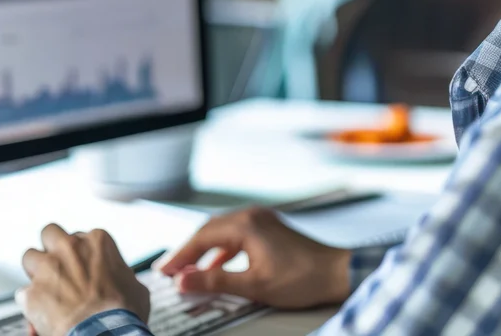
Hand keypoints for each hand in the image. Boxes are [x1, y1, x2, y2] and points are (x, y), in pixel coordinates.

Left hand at [17, 223, 149, 335]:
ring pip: (29, 256)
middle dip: (50, 247)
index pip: (81, 236)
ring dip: (34, 271)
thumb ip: (121, 275)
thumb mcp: (134, 286)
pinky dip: (29, 304)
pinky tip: (39, 313)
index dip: (80, 254)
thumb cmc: (122, 312)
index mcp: (97, 241)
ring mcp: (48, 268)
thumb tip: (122, 282)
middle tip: (56, 264)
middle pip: (50, 233)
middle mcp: (70, 247)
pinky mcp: (32, 293)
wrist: (104, 333)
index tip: (82, 267)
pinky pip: (22, 294)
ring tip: (43, 287)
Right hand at [157, 207, 350, 309]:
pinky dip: (222, 251)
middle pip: (209, 230)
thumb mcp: (253, 285)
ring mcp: (261, 219)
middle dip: (188, 251)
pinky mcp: (268, 228)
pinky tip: (216, 267)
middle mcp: (251, 215)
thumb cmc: (300, 279)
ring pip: (222, 232)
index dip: (181, 256)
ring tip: (188, 270)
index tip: (165, 272)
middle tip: (170, 271)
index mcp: (245, 225)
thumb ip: (215, 281)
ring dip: (204, 250)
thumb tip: (184, 280)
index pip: (202, 237)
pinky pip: (236, 236)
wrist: (335, 272)